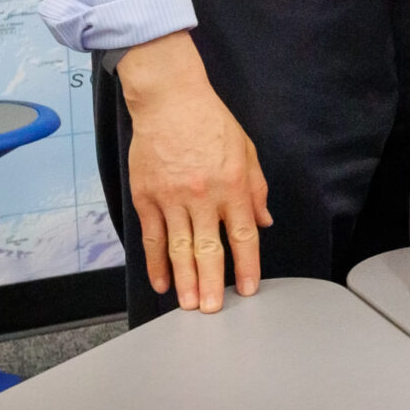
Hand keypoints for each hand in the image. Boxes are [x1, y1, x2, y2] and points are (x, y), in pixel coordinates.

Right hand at [118, 32, 269, 312]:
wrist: (169, 99)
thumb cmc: (211, 121)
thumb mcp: (246, 150)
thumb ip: (256, 189)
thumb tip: (263, 221)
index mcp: (233, 185)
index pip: (243, 235)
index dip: (247, 266)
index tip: (249, 288)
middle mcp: (203, 196)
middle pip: (209, 250)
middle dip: (213, 284)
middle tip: (213, 310)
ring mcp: (172, 198)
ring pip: (179, 249)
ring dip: (185, 281)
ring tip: (190, 305)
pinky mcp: (146, 196)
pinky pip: (152, 237)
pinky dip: (155, 263)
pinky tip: (162, 283)